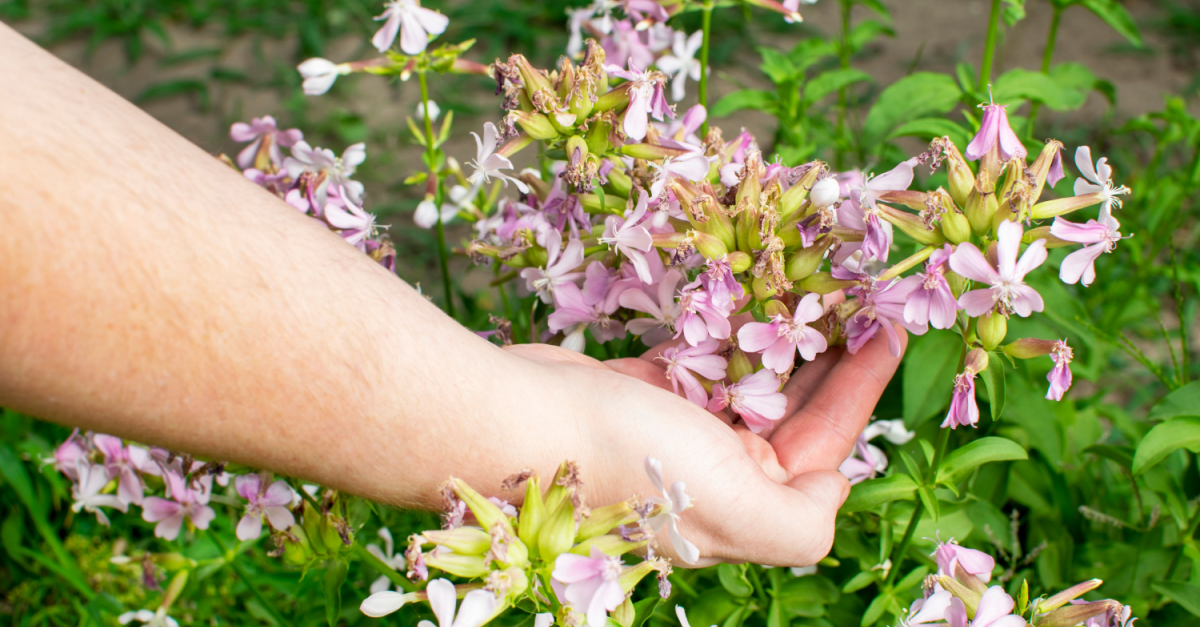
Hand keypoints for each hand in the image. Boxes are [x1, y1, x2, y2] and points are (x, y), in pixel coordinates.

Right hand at [503, 321, 905, 567]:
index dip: (862, 388)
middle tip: (859, 293)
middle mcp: (715, 478)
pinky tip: (750, 291)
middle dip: (827, 354)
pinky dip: (724, 328)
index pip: (826, 447)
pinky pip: (699, 359)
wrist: (510, 421)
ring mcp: (675, 435)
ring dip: (780, 332)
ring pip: (748, 377)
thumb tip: (837, 486)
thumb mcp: (734, 505)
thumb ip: (803, 521)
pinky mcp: (639, 396)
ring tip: (812, 280)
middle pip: (791, 409)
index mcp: (744, 507)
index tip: (889, 327)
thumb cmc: (625, 460)